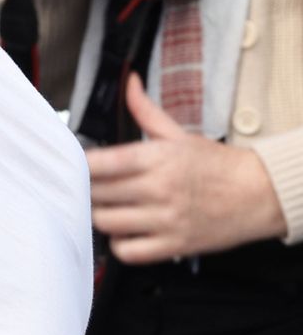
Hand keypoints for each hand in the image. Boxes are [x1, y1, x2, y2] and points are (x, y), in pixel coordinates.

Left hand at [88, 73, 287, 263]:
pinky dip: (120, 243)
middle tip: (91, 186)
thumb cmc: (217, 165)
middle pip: (96, 194)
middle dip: (87, 189)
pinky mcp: (174, 246)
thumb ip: (145, 110)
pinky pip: (128, 251)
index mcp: (157, 159)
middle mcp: (159, 190)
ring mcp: (166, 220)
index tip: (75, 165)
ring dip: (100, 215)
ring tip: (108, 207)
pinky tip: (126, 230)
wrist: (259, 194)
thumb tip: (129, 83)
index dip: (79, 165)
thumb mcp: (179, 134)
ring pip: (105, 222)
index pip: (99, 163)